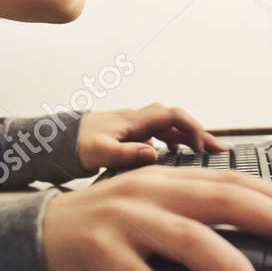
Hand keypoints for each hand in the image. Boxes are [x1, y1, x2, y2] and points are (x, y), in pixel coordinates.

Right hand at [40, 167, 271, 270]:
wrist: (30, 239)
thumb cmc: (95, 228)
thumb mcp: (145, 205)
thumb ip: (187, 210)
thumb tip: (246, 232)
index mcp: (164, 179)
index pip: (230, 181)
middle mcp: (148, 193)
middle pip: (222, 201)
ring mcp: (123, 221)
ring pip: (190, 240)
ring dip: (231, 270)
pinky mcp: (99, 254)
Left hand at [75, 103, 226, 171]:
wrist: (52, 141)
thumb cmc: (73, 146)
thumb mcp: (99, 153)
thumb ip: (127, 154)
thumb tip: (155, 154)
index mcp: (133, 121)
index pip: (173, 115)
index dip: (193, 128)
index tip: (202, 148)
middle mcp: (136, 120)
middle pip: (176, 120)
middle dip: (199, 133)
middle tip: (219, 151)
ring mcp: (133, 126)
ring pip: (169, 127)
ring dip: (187, 137)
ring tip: (203, 154)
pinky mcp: (127, 134)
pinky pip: (157, 133)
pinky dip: (170, 141)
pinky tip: (170, 154)